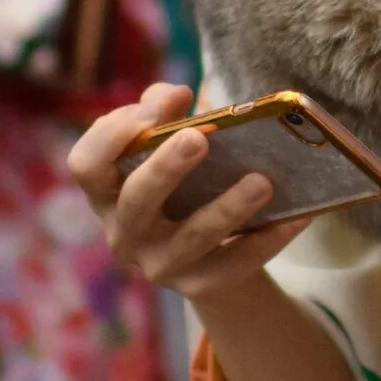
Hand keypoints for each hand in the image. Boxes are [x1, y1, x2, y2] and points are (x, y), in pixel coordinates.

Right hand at [68, 83, 312, 303]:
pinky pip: (236, 263)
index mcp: (106, 192)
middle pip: (135, 201)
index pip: (85, 165)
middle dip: (165, 169)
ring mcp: (160, 264)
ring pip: (191, 238)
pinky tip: (296, 216)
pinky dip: (268, 240)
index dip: (112, 135)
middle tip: (199, 138)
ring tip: (262, 181)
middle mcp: (124, 232)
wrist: (205, 255)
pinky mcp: (200, 285)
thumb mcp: (164, 147)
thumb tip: (177, 95)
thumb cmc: (178, 183)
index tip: (152, 110)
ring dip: (227, 208)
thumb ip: (163, 113)